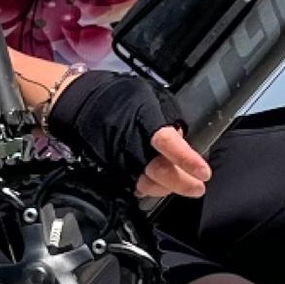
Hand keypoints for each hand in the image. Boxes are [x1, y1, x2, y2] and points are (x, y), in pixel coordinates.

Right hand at [46, 69, 204, 194]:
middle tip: (198, 187)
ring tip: (182, 184)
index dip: (187, 159)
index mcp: (144, 121)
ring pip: (147, 185)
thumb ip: (168, 117)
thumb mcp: (149, 95)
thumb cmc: (118, 96)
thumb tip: (181, 139)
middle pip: (160, 171)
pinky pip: (133, 186)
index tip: (204, 172)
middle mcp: (132, 145)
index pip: (168, 143)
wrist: (79, 103)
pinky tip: (157, 183)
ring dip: (166, 188)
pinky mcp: (111, 171)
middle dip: (182, 183)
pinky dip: (148, 188)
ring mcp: (120, 161)